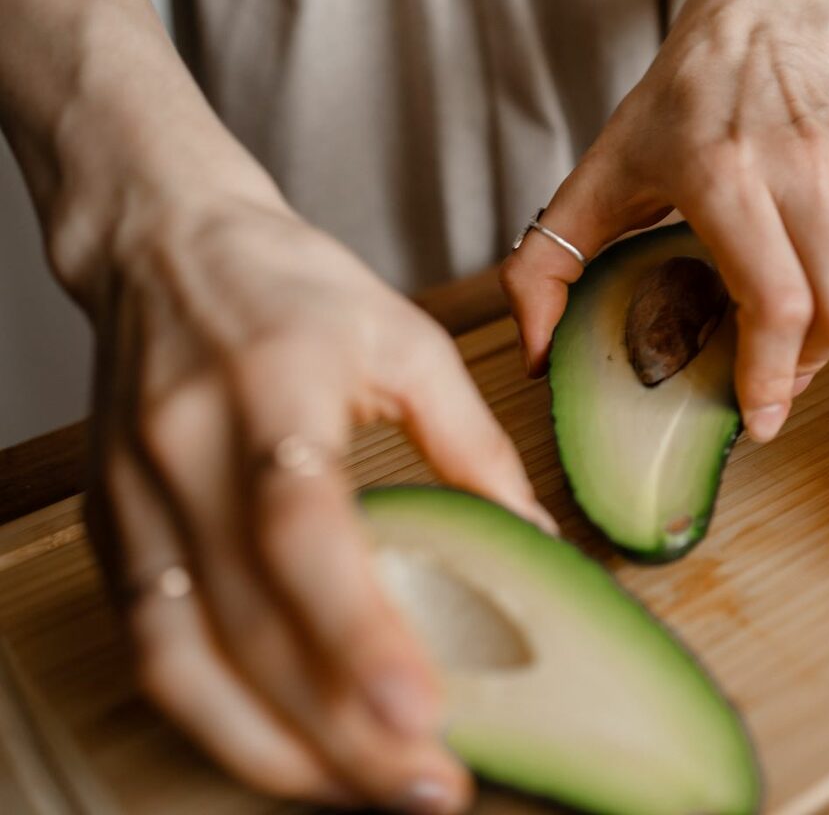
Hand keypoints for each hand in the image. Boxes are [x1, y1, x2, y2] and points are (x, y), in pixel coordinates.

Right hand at [82, 189, 554, 812]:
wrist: (164, 249)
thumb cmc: (298, 290)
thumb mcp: (409, 340)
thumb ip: (472, 442)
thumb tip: (534, 543)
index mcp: (274, 386)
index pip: (303, 529)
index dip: (356, 633)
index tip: (421, 716)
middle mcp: (188, 449)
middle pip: (248, 620)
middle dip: (335, 726)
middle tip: (425, 786)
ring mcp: (136, 496)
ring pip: (184, 656)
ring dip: (271, 745)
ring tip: (362, 791)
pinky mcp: (113, 529)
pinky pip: (151, 647)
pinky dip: (214, 716)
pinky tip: (283, 750)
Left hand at [501, 0, 828, 440]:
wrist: (751, 26)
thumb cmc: (671, 114)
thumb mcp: (595, 177)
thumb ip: (544, 267)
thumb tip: (540, 359)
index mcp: (720, 176)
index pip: (775, 300)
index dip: (773, 377)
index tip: (759, 416)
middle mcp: (801, 167)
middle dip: (818, 358)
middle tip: (782, 352)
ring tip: (826, 312)